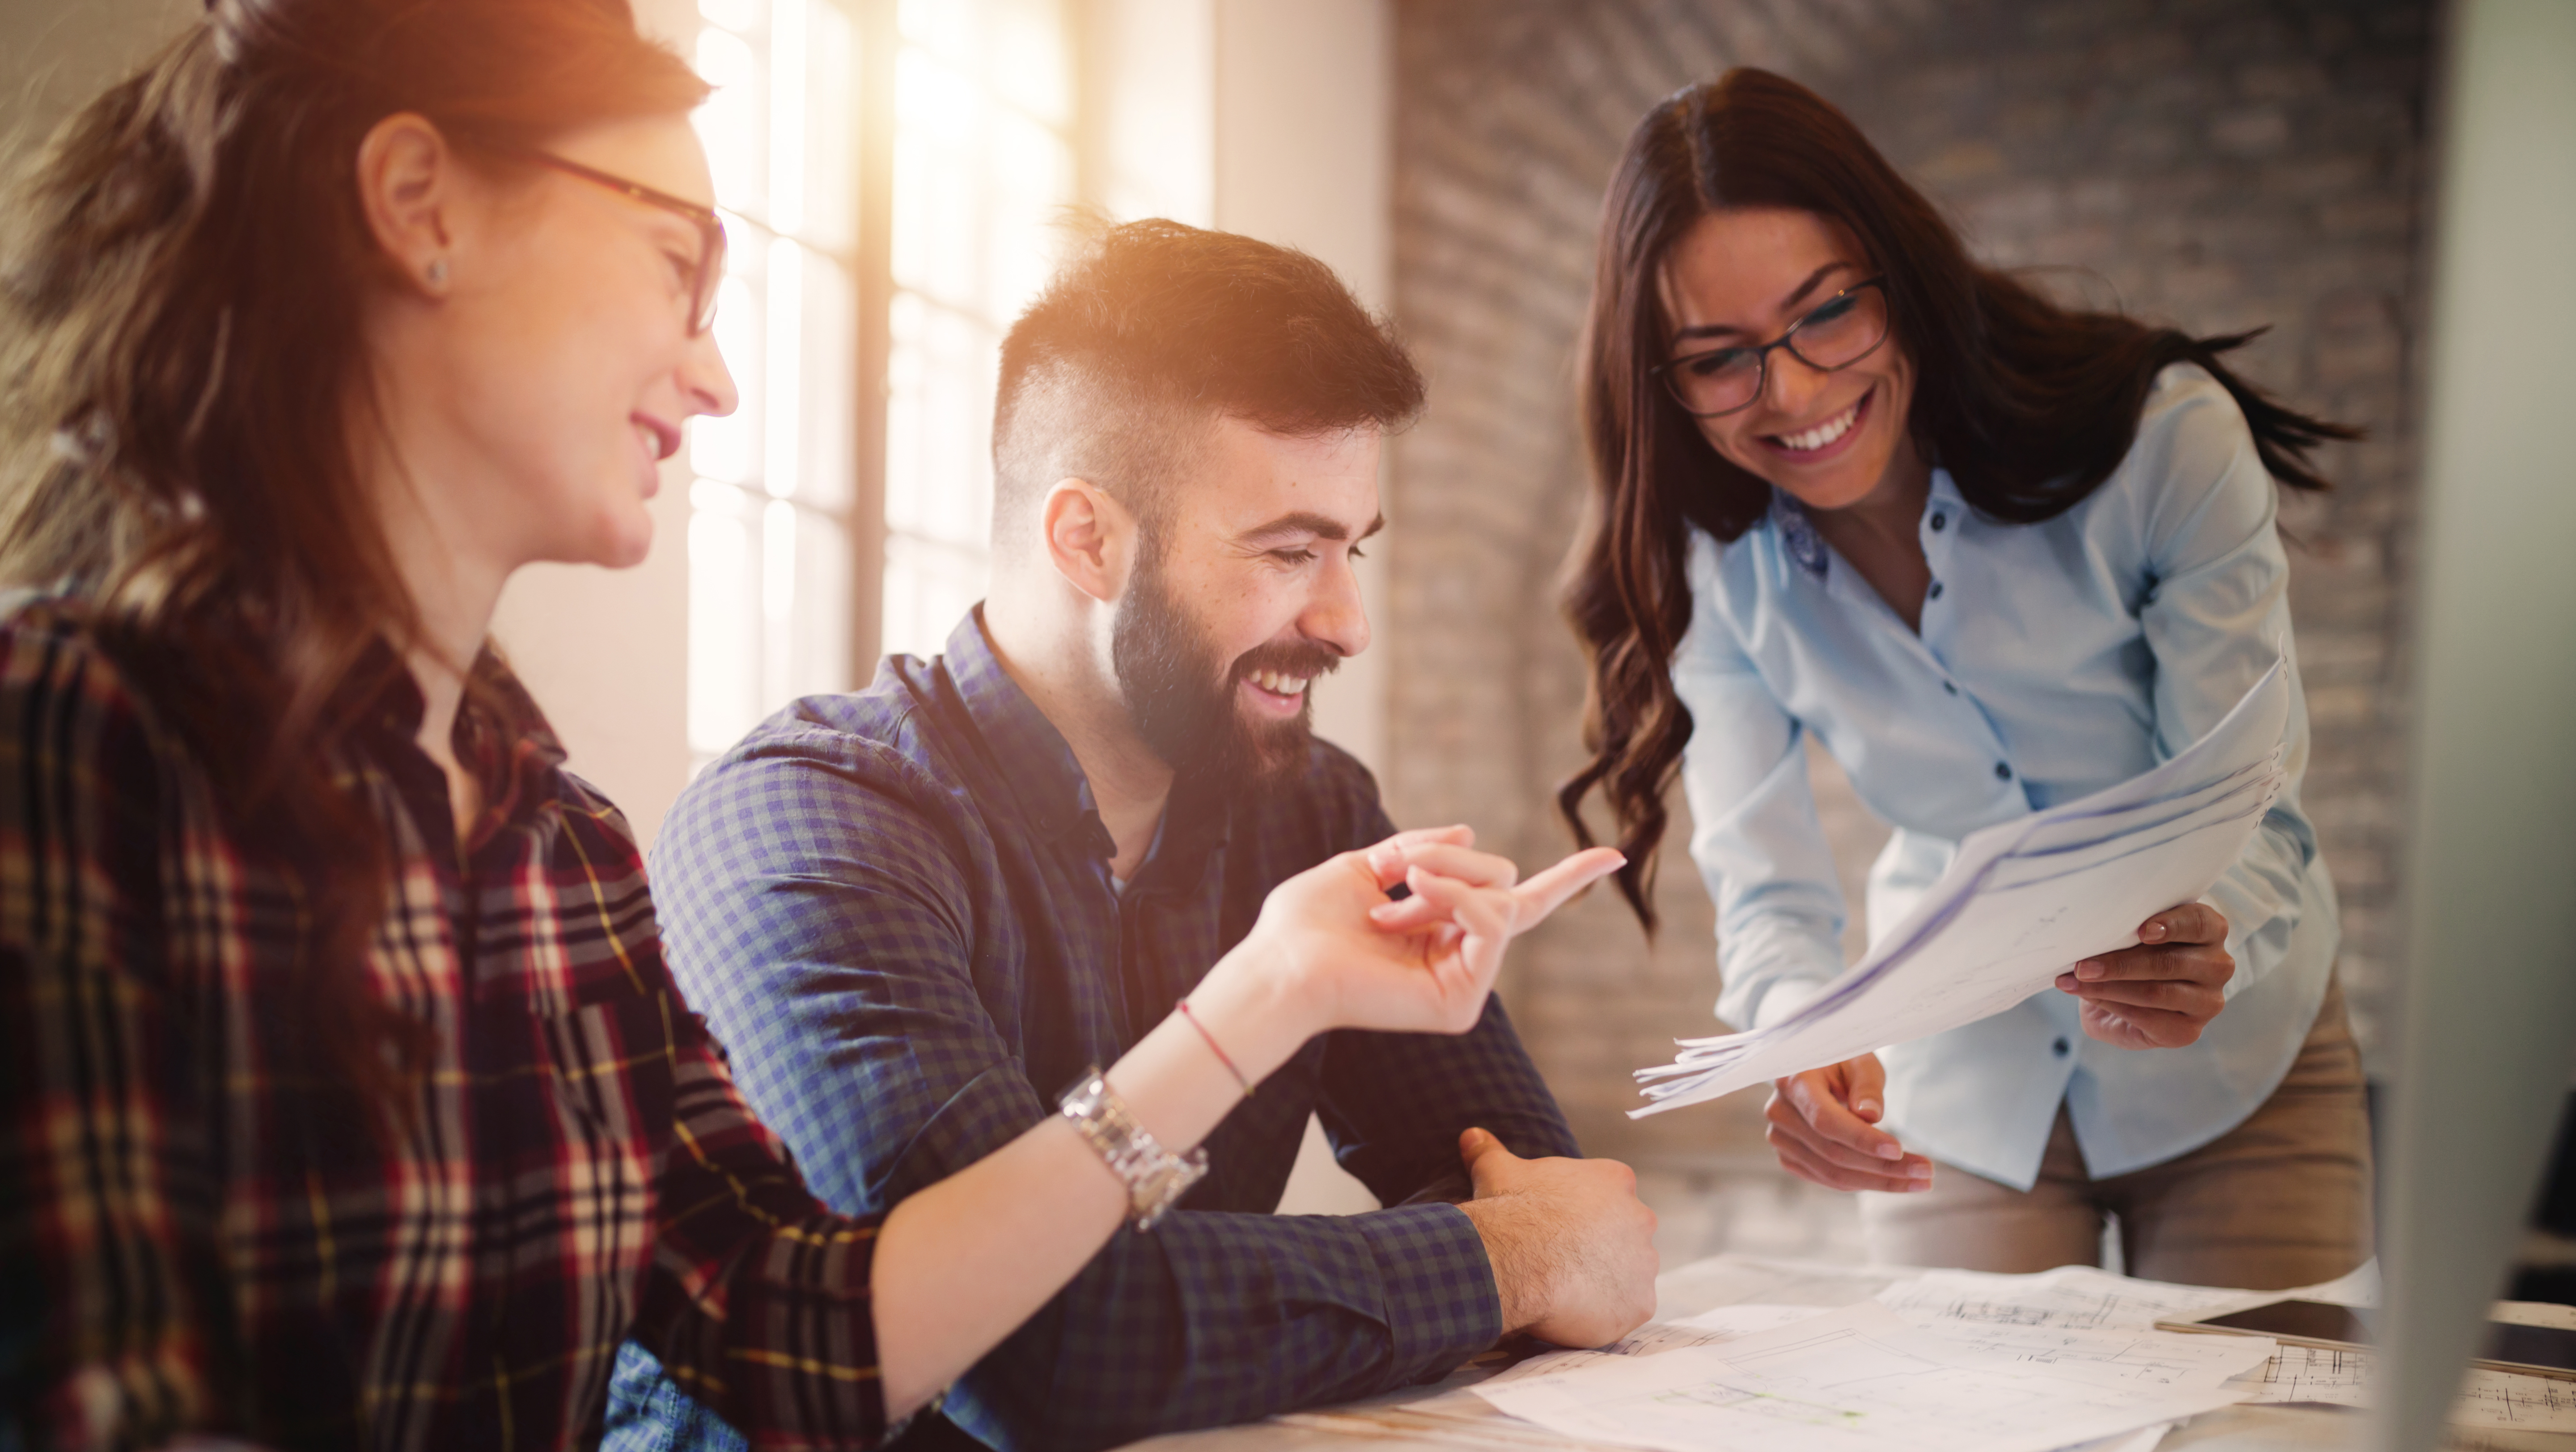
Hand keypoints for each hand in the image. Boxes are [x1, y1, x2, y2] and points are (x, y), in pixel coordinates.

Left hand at [1225, 825, 1622, 1040]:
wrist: (1280, 963)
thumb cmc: (1306, 922)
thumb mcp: (1364, 863)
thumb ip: (1420, 850)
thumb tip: (1472, 833)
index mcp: (1439, 931)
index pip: (1511, 900)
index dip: (1567, 878)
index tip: (1614, 855)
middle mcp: (1458, 958)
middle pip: (1503, 882)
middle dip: (1449, 862)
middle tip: (1393, 881)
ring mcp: (1464, 984)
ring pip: (1500, 899)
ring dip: (1444, 878)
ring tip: (1388, 900)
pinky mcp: (1461, 1003)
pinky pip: (1491, 923)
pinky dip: (1454, 897)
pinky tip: (1408, 894)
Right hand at [1455, 1128, 1657, 1347]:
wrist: (1516, 1259)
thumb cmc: (1510, 1210)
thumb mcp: (1496, 1172)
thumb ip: (1491, 1151)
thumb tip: (1472, 1135)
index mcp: (1614, 1180)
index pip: (1609, 1195)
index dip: (1581, 1213)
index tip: (1556, 1226)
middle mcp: (1639, 1217)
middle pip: (1624, 1235)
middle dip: (1599, 1247)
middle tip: (1561, 1260)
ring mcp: (1644, 1262)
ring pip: (1628, 1274)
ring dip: (1605, 1282)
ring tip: (1566, 1290)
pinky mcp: (1640, 1303)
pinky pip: (1628, 1311)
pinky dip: (1606, 1315)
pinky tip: (1575, 1313)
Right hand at [1764, 1053, 1933, 1192]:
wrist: (1814, 1067)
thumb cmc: (1842, 1059)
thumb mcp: (1860, 1059)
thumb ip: (1866, 1085)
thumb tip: (1871, 1116)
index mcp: (1793, 1081)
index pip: (1826, 1120)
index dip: (1862, 1139)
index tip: (1899, 1150)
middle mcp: (1780, 1112)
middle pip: (1833, 1153)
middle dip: (1884, 1167)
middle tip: (1926, 1172)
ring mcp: (1781, 1138)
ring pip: (1832, 1173)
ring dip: (1879, 1182)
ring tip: (1919, 1180)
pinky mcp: (1789, 1156)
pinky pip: (1827, 1179)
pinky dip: (1862, 1182)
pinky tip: (1892, 1178)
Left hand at [2055, 901, 2234, 1048]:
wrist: (2132, 999)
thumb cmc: (2134, 955)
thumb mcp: (2131, 935)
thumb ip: (2125, 931)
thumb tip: (2090, 934)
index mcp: (2210, 931)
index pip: (2199, 923)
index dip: (2171, 925)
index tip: (2142, 931)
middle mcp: (2217, 966)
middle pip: (2170, 962)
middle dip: (2120, 963)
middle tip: (2081, 965)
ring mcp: (2208, 1001)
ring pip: (2157, 992)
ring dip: (2110, 986)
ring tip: (2075, 980)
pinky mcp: (2190, 1030)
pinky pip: (2149, 1018)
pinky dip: (2113, 1006)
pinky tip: (2088, 997)